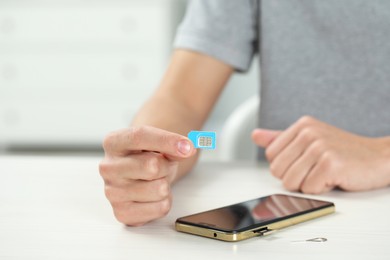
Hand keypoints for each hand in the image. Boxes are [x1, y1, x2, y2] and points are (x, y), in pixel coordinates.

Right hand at [99, 126, 195, 225]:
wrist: (139, 175)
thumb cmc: (148, 156)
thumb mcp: (160, 143)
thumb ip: (172, 143)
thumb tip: (186, 149)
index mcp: (113, 142)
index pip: (139, 136)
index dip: (167, 141)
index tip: (188, 147)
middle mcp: (108, 167)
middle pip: (152, 166)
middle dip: (166, 166)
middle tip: (163, 166)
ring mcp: (112, 192)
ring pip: (159, 189)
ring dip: (165, 185)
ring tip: (155, 181)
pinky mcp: (122, 213)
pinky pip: (160, 208)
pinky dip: (164, 202)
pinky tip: (153, 196)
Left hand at [252, 116, 389, 193]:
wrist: (380, 157)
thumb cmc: (344, 150)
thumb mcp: (310, 138)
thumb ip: (280, 138)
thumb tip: (255, 135)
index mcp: (301, 125)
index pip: (271, 156)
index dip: (288, 165)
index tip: (306, 161)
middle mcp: (309, 133)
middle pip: (277, 171)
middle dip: (296, 177)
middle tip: (316, 168)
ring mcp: (320, 147)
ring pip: (290, 182)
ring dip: (308, 184)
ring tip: (324, 173)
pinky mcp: (330, 163)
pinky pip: (308, 189)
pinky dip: (321, 189)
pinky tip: (334, 177)